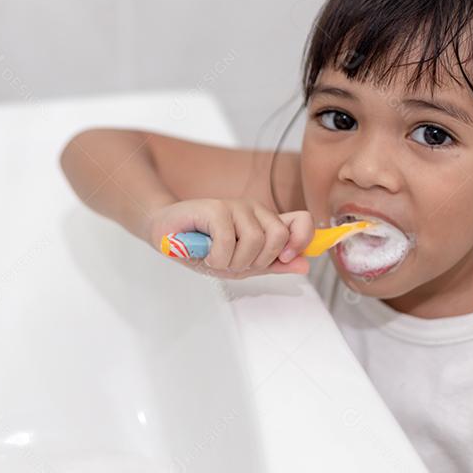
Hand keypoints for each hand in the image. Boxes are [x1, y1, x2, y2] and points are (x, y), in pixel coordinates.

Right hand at [146, 198, 313, 278]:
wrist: (167, 235)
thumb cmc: (203, 249)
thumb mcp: (242, 265)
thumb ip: (273, 264)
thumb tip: (305, 266)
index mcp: (265, 222)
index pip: (301, 221)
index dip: (301, 240)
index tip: (286, 257)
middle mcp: (255, 210)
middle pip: (279, 237)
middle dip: (256, 261)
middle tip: (233, 261)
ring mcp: (235, 206)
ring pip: (255, 241)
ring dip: (233, 261)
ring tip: (217, 257)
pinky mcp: (215, 208)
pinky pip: (229, 241)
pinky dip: (217, 257)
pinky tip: (206, 253)